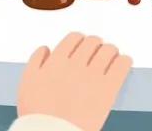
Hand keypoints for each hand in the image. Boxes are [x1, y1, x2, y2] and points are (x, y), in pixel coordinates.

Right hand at [17, 33, 132, 130]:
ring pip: (109, 50)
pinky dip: (124, 61)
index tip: (83, 45)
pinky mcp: (108, 89)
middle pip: (93, 42)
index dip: (80, 40)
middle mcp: (75, 64)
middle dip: (96, 45)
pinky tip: (122, 63)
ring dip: (110, 51)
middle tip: (98, 52)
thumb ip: (35, 62)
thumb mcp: (27, 84)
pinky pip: (123, 64)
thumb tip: (46, 48)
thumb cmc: (38, 114)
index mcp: (56, 61)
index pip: (74, 37)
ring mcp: (93, 76)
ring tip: (111, 58)